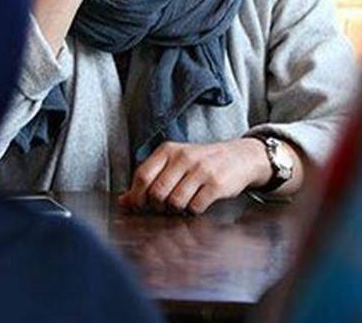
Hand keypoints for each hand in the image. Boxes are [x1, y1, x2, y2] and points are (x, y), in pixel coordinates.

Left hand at [117, 139, 269, 214]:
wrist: (239, 157)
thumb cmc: (200, 163)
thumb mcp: (173, 163)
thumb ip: (149, 179)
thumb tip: (123, 202)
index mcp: (167, 150)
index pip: (142, 175)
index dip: (137, 196)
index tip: (139, 206)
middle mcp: (183, 158)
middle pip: (157, 192)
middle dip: (156, 206)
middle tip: (162, 208)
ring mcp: (200, 170)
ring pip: (175, 202)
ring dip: (174, 211)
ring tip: (180, 206)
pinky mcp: (216, 184)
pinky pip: (195, 207)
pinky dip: (192, 212)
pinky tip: (195, 205)